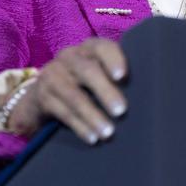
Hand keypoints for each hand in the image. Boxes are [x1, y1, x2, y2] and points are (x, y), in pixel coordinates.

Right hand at [7, 37, 127, 143]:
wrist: (39, 96)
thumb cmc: (82, 84)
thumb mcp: (96, 74)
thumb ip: (114, 76)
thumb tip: (146, 93)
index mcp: (87, 48)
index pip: (101, 47)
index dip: (113, 59)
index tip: (122, 76)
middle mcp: (68, 57)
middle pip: (87, 71)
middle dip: (106, 92)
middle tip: (121, 111)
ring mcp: (52, 75)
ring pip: (74, 95)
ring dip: (93, 115)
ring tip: (108, 132)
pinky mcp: (42, 96)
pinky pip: (63, 112)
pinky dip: (80, 126)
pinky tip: (92, 138)